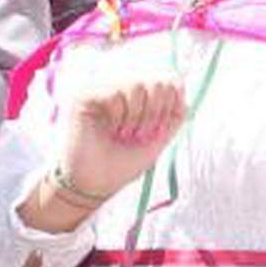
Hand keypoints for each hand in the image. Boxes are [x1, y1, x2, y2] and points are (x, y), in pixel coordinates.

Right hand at [61, 78, 185, 202]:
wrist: (96, 185)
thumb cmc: (122, 165)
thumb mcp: (158, 139)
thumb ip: (173, 114)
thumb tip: (181, 86)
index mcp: (135, 97)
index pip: (165, 80)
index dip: (171, 105)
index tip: (159, 130)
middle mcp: (118, 88)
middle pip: (155, 80)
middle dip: (156, 112)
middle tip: (141, 135)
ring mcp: (100, 89)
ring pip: (136, 85)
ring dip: (137, 116)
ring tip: (125, 134)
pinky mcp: (84, 96)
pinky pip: (115, 92)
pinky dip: (119, 115)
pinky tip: (110, 130)